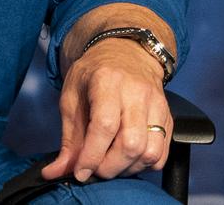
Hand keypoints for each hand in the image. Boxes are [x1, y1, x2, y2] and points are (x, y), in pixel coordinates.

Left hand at [41, 38, 171, 182]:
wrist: (125, 52)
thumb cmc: (93, 75)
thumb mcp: (71, 98)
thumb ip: (68, 139)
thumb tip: (55, 172)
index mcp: (107, 81)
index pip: (104, 125)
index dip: (92, 155)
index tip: (81, 172)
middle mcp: (136, 92)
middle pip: (131, 144)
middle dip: (110, 167)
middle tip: (96, 168)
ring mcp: (157, 104)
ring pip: (150, 152)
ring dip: (128, 168)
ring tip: (111, 163)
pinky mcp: (168, 117)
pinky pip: (162, 154)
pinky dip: (144, 165)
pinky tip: (128, 158)